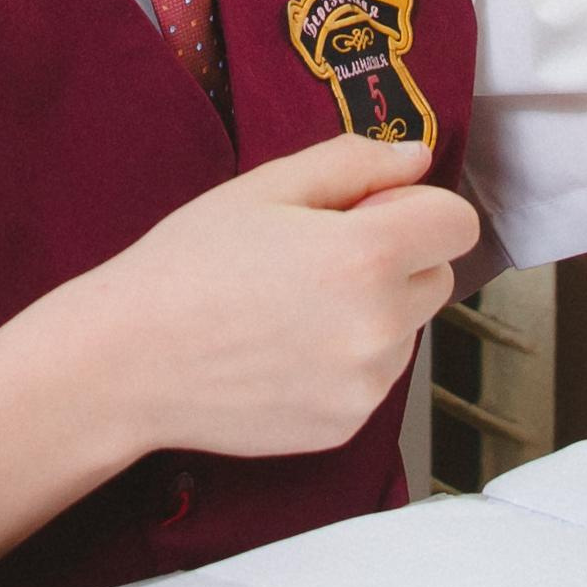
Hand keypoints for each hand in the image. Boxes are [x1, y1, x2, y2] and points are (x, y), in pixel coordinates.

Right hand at [82, 133, 481, 460]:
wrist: (129, 360)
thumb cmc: (188, 264)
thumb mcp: (265, 188)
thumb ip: (354, 163)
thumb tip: (417, 162)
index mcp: (365, 255)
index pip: (457, 223)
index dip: (416, 209)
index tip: (369, 212)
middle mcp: (380, 326)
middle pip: (438, 277)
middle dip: (397, 261)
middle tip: (317, 259)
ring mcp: (366, 385)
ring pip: (407, 330)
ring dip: (373, 313)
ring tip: (290, 309)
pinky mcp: (346, 425)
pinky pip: (373, 378)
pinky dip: (345, 362)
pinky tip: (283, 350)